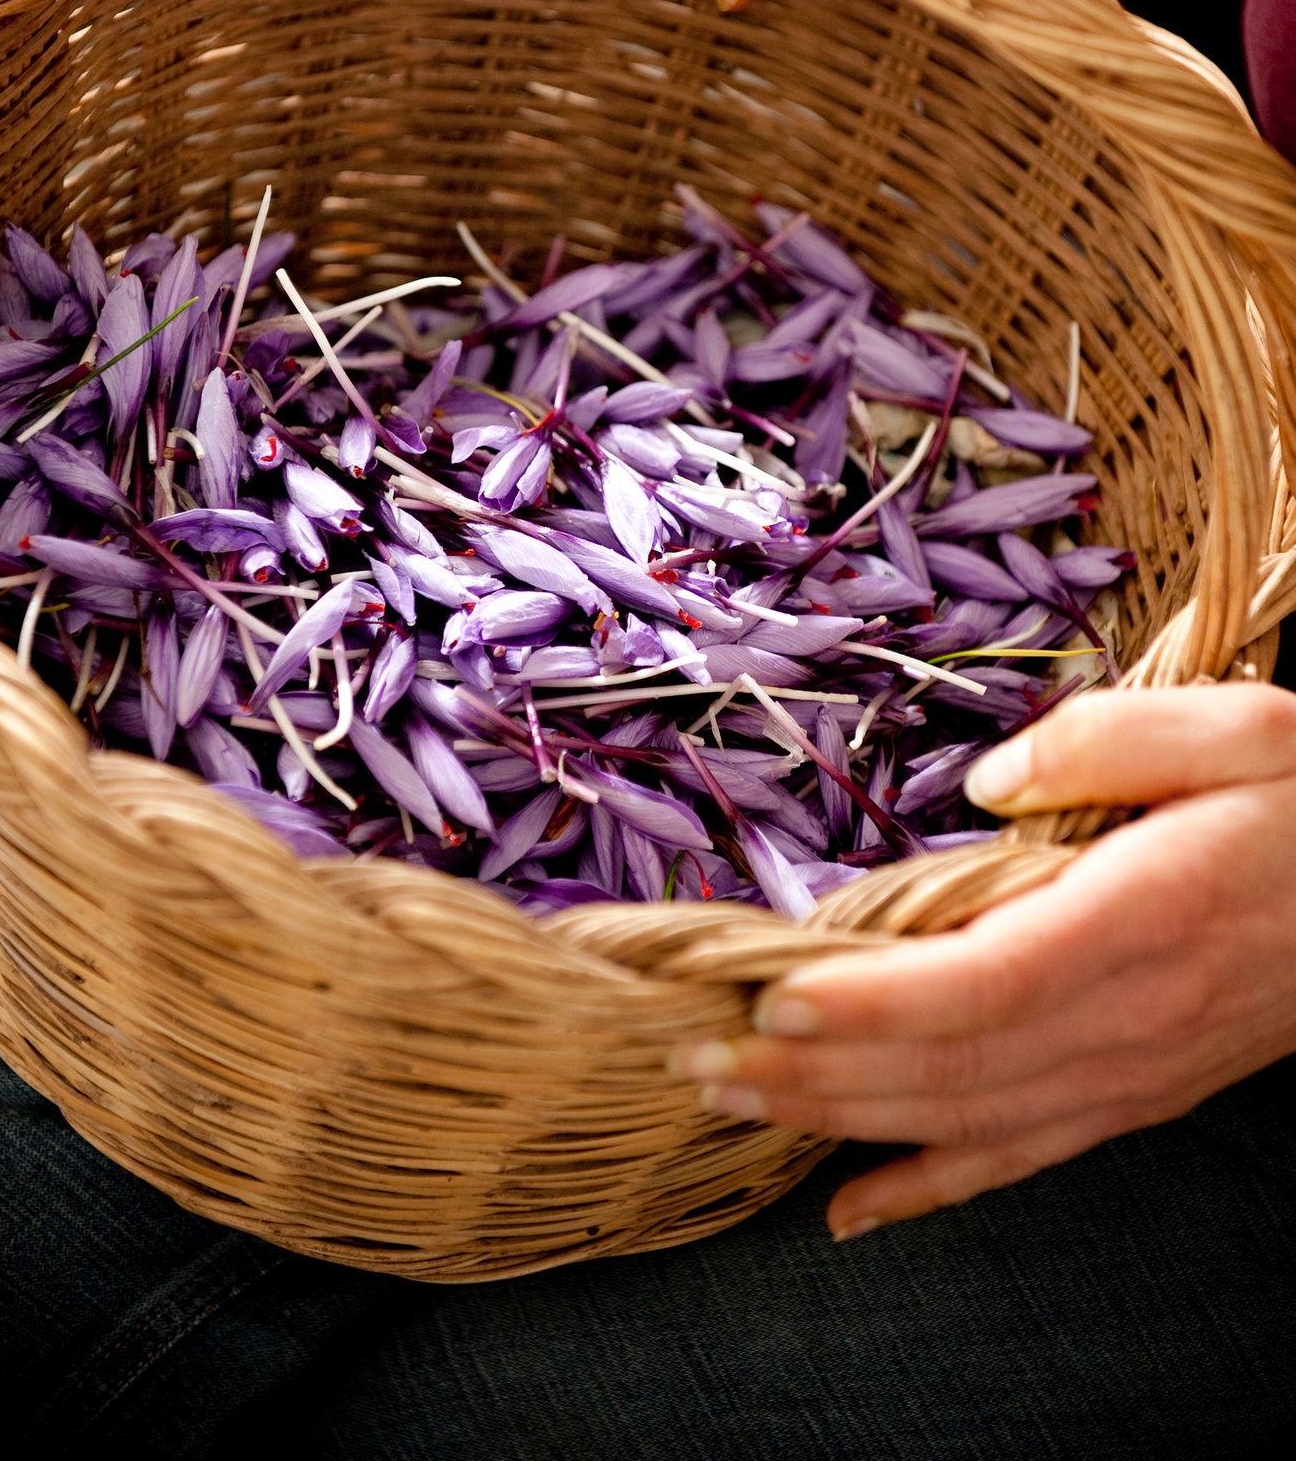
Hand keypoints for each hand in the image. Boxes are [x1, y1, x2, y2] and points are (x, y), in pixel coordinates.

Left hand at [669, 685, 1295, 1236]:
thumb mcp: (1239, 728)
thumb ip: (1106, 743)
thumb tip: (988, 784)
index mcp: (1147, 919)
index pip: (990, 982)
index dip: (879, 1000)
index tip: (775, 991)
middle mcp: (1131, 1019)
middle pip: (951, 1065)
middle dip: (814, 1065)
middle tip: (695, 1049)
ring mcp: (1133, 1073)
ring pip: (967, 1119)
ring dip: (840, 1117)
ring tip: (730, 1098)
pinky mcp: (1137, 1095)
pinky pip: (1020, 1156)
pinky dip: (928, 1187)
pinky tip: (845, 1207)